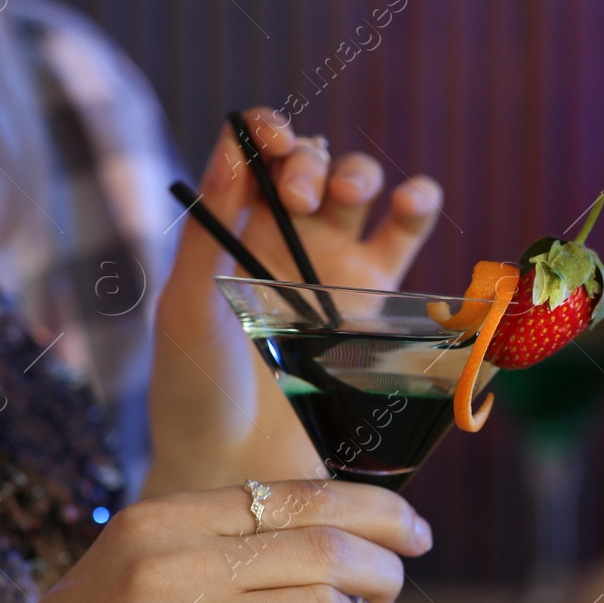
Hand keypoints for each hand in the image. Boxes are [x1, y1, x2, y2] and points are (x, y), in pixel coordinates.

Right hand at [0, 480, 430, 602]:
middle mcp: (174, 564)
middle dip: (383, 568)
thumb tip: (342, 533)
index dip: (375, 512)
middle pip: (326, 550)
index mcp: (165, 518)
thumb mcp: (140, 559)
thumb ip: (226, 537)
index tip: (413, 532)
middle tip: (395, 586)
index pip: (300, 496)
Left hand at [148, 107, 443, 495]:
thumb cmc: (194, 392)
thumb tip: (230, 147)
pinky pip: (406, 242)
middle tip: (299, 201)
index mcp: (235, 233)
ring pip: (364, 193)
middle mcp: (287, 244)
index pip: (256, 155)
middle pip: (314, 165)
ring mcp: (336, 273)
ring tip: (353, 195)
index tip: (272, 143)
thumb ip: (209, 230)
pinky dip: (417, 206)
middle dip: (312, 163)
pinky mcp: (378, 308)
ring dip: (363, 173)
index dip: (268, 133)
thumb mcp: (186, 305)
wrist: (237, 469)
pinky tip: (412, 202)